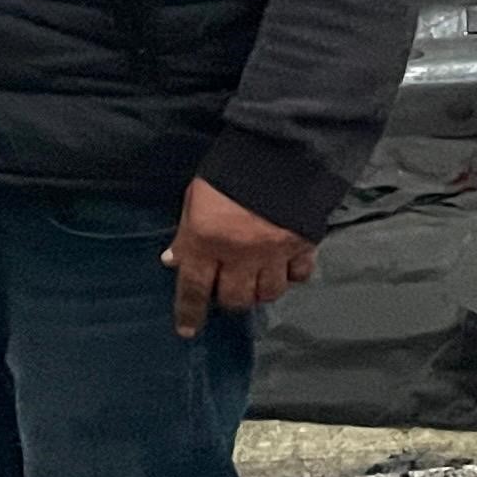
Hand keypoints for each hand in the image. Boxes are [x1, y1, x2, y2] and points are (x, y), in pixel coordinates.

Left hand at [164, 178, 316, 337]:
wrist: (281, 146)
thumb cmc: (230, 169)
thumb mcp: (197, 196)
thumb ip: (187, 231)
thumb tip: (174, 260)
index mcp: (205, 241)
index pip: (192, 288)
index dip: (189, 313)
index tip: (188, 331)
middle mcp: (238, 255)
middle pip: (234, 298)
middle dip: (229, 298)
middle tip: (229, 288)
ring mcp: (272, 253)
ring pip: (267, 293)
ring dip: (260, 290)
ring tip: (257, 279)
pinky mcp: (302, 244)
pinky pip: (299, 275)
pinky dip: (293, 275)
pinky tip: (287, 267)